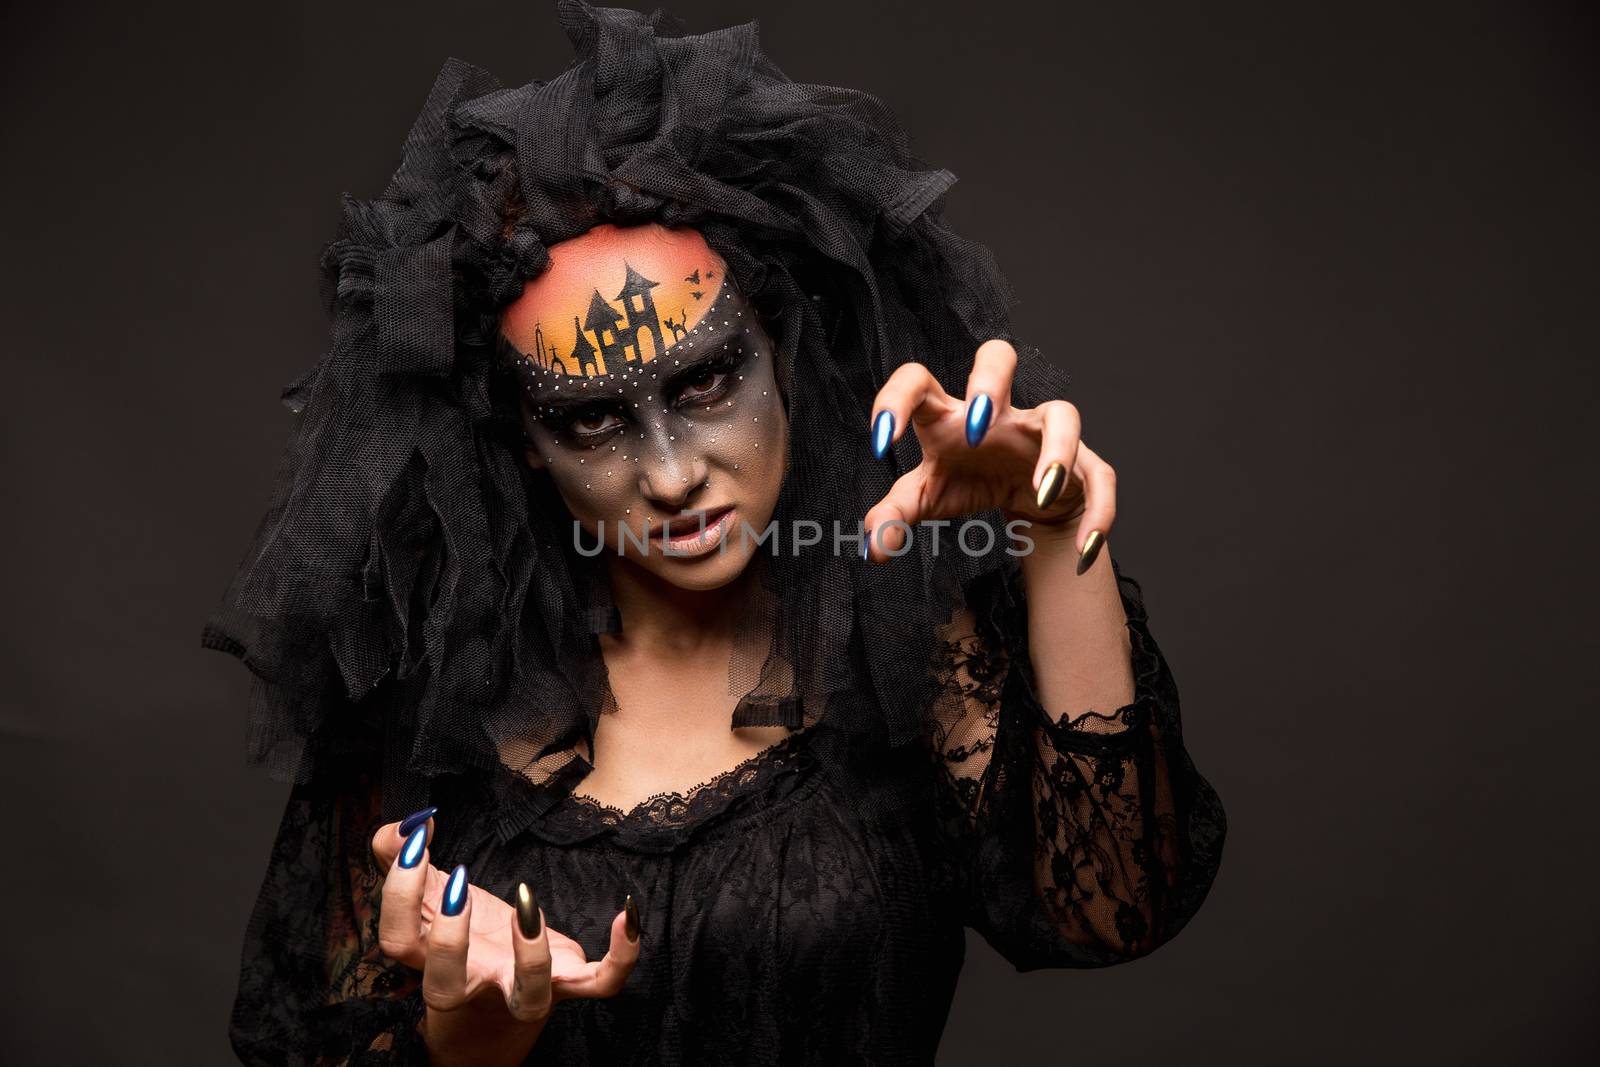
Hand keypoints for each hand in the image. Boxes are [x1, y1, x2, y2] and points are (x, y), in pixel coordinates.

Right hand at [371, 811, 641, 1066]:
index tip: (417, 844)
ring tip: (527, 902)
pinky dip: (621, 955)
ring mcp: (523, 993)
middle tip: (457, 886)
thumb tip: (408, 825)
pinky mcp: (571, 986)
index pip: (397, 941)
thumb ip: (402, 860)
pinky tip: (626, 912)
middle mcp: (474, 985)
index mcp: (429, 962)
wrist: (494, 1021)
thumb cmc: (461, 947)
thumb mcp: (430, 902)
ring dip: (530, 954)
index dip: (397, 896)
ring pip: (529, 997)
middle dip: (447, 940)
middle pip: (445, 984)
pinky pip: (603, 983)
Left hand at [864, 338, 1114, 567]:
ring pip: (1062, 415)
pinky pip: (1098, 477)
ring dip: (1057, 449)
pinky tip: (1086, 548)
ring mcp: (1041, 433)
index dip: (895, 399)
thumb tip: (874, 547)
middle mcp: (998, 412)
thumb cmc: (969, 481)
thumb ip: (894, 515)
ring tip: (1043, 492)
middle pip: (998, 357)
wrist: (1024, 503)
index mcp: (949, 413)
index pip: (918, 381)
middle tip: (976, 424)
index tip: (880, 441)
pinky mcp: (1080, 462)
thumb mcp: (926, 498)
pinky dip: (1099, 511)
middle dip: (988, 381)